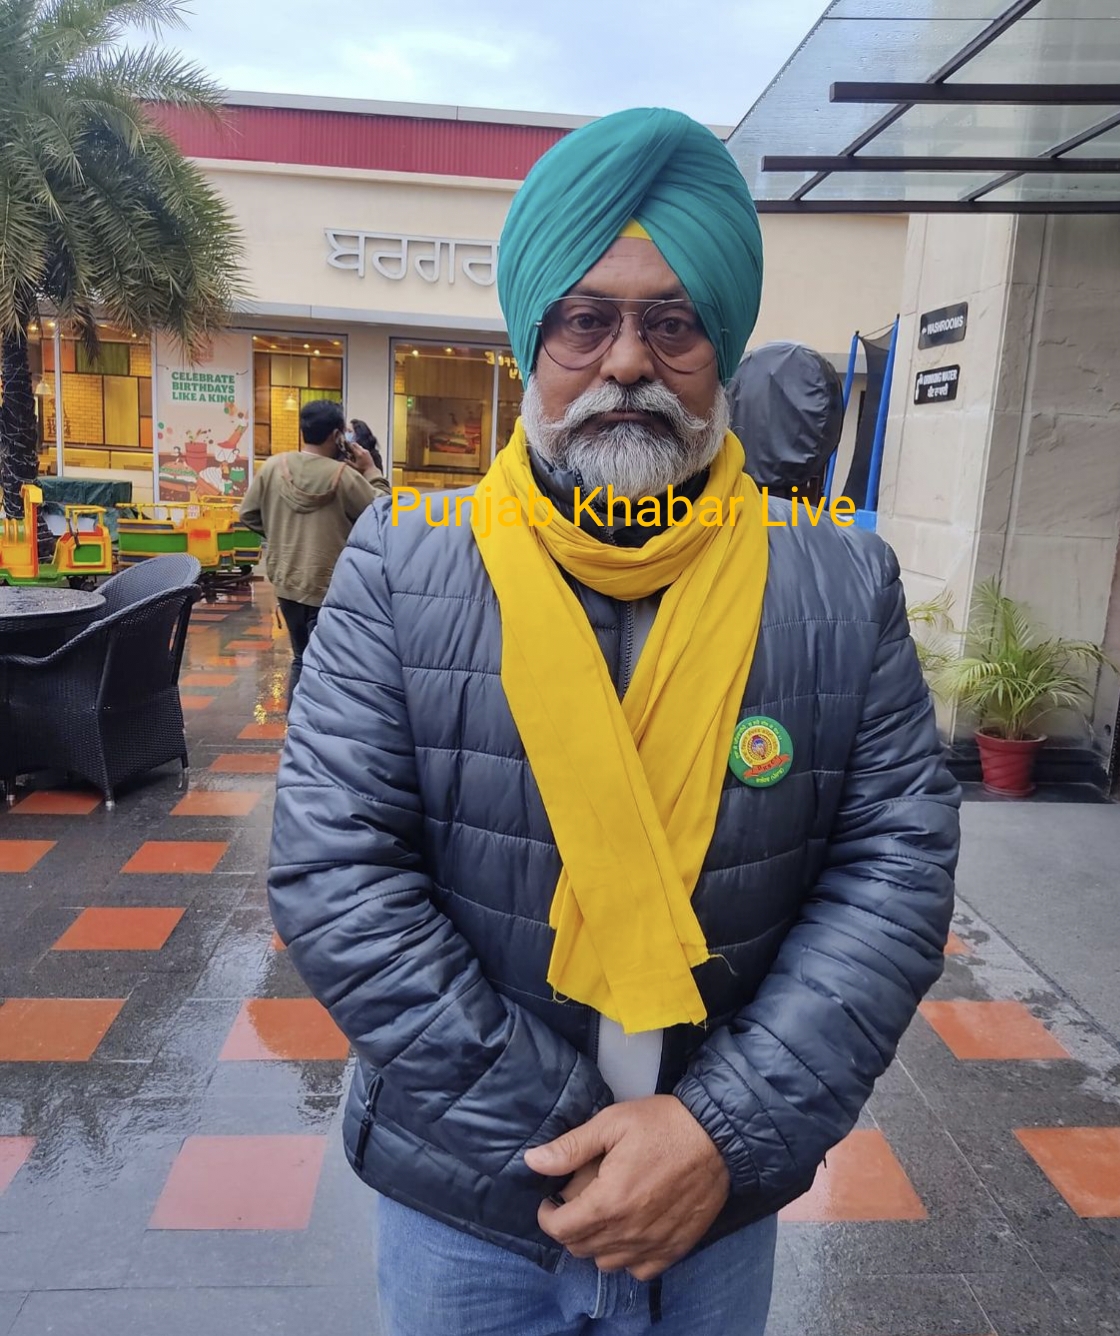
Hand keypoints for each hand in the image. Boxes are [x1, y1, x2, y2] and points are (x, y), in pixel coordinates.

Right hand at [344, 441, 374, 474]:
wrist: (371, 471)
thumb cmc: (362, 470)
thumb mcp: (354, 467)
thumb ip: (349, 462)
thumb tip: (344, 459)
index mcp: (359, 454)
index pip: (352, 446)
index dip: (348, 443)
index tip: (345, 441)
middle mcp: (363, 451)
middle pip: (356, 444)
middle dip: (351, 444)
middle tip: (348, 446)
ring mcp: (366, 451)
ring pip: (359, 446)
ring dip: (355, 447)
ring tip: (352, 451)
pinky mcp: (368, 452)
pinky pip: (362, 448)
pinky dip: (359, 449)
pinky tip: (357, 453)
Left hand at [524, 1096, 729, 1280]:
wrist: (716, 1136)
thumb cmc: (662, 1125)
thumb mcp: (611, 1123)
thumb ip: (570, 1147)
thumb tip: (533, 1161)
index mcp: (608, 1201)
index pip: (561, 1229)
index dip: (547, 1216)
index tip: (549, 1202)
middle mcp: (628, 1231)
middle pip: (580, 1247)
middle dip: (568, 1228)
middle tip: (574, 1203)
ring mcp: (653, 1244)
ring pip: (607, 1262)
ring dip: (595, 1243)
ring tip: (601, 1216)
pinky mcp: (675, 1247)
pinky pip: (639, 1270)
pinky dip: (627, 1258)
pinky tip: (629, 1232)